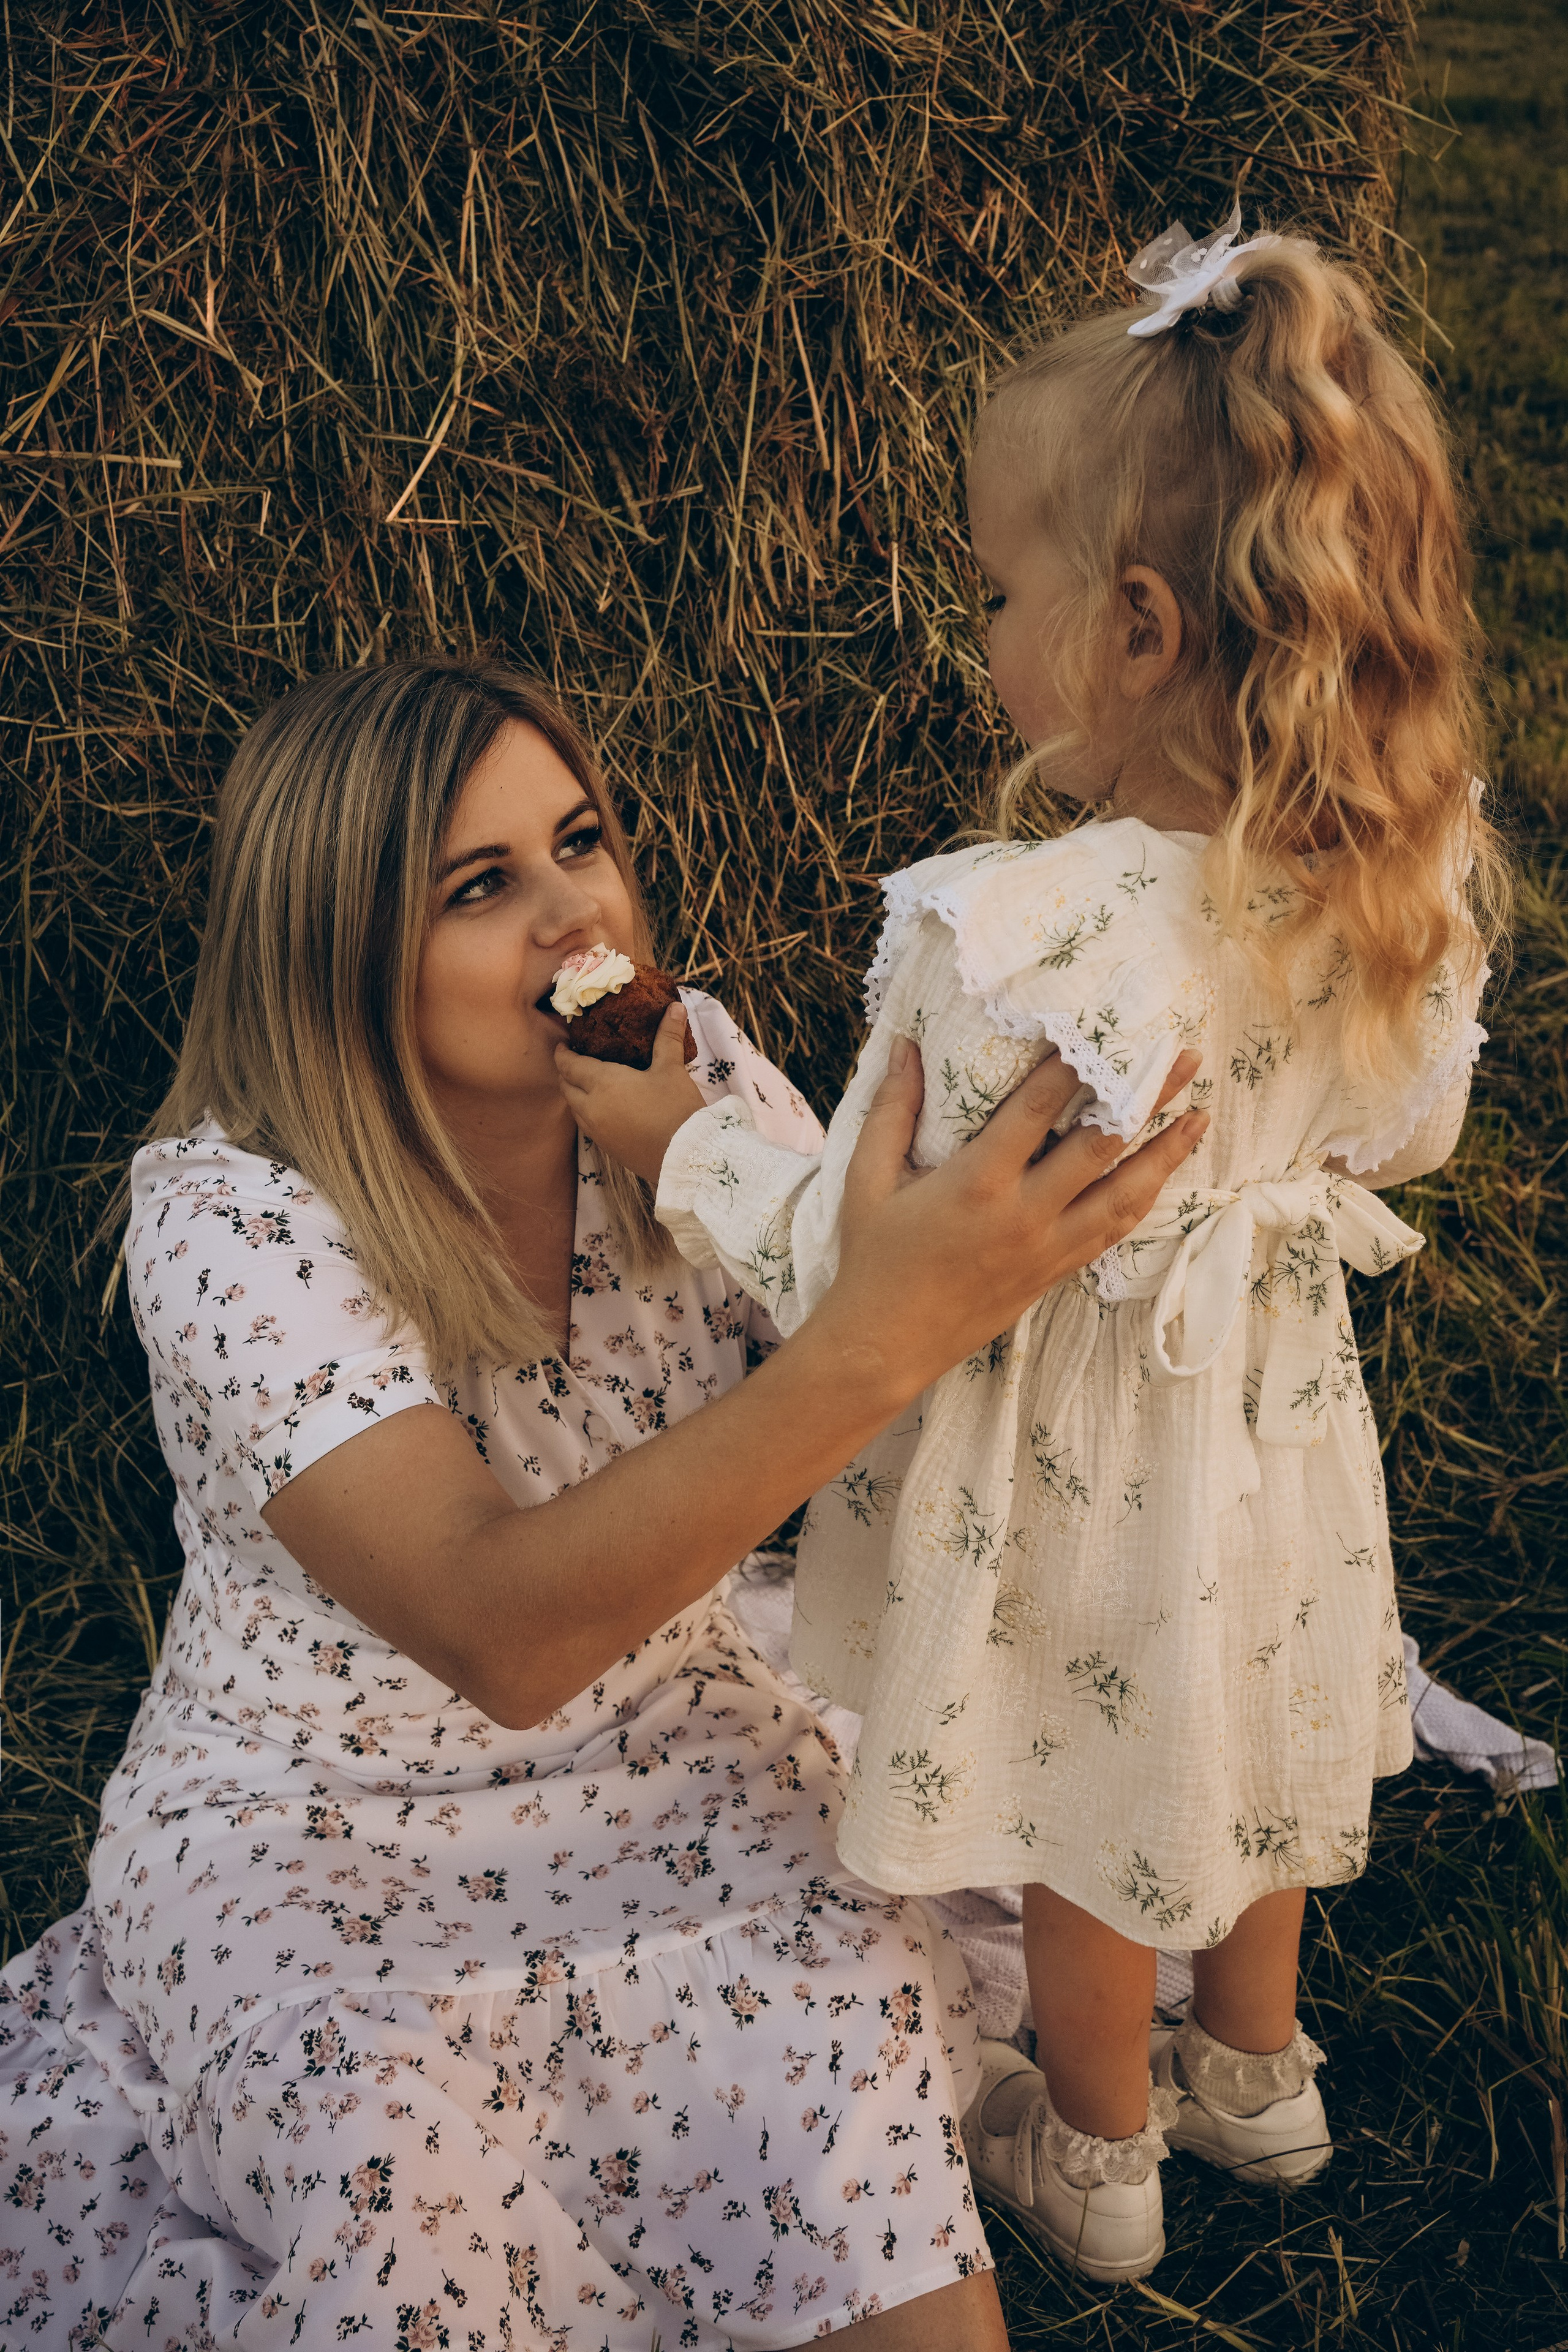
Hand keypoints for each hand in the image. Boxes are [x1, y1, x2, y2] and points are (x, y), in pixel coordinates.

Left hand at [555, 999, 704, 1182]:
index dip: (563, 1053)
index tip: (564, 1044)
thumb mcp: (672, 1069)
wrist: (685, 1156)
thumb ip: (668, 1037)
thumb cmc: (676, 1109)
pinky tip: (604, 1107)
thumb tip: (675, 1006)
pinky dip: (587, 1112)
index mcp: (602, 1083)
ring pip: (574, 1108)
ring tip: (588, 1082)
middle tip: (576, 1059)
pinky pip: (586, 1125)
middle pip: (566, 1087)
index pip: (569, 1065)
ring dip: (575, 1093)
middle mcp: (591, 1107)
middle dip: (567, 1072)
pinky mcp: (606, 1148)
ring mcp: (597, 1131)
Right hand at [821, 1037, 1206, 1401]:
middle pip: (1102, 1144)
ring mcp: (1047, 1248)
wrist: (885, 1345)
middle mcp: (1024, 1214)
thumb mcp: (868, 1178)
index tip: (1108, 1025)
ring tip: (1201, 1113)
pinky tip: (1164, 1173)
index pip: (1039, 1108)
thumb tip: (905, 1046)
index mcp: (977, 1183)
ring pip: (1125, 1194)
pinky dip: (1144, 1197)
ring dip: (1167, 1152)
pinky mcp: (1054, 1273)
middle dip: (1147, 1096)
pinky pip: (1113, 1230)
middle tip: (1182, 1055)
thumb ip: (892, 1110)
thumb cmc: (873, 1259)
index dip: (1076, 1063)